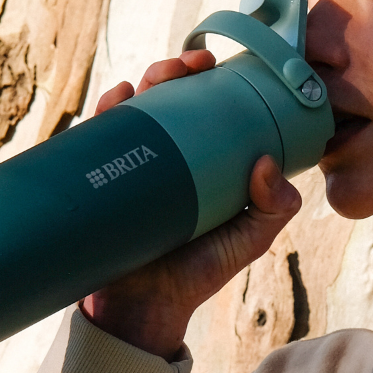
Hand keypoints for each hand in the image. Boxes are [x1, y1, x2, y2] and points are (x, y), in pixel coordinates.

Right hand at [79, 50, 302, 357]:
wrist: (146, 308)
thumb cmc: (199, 272)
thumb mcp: (250, 239)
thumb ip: (274, 207)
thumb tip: (268, 163)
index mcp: (202, 163)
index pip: (206, 110)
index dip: (212, 83)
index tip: (224, 66)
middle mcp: (166, 157)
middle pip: (169, 99)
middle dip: (178, 71)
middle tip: (195, 64)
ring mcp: (131, 165)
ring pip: (135, 109)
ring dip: (146, 81)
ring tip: (159, 77)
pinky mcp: (100, 178)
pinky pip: (98, 136)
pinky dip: (107, 111)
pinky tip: (119, 98)